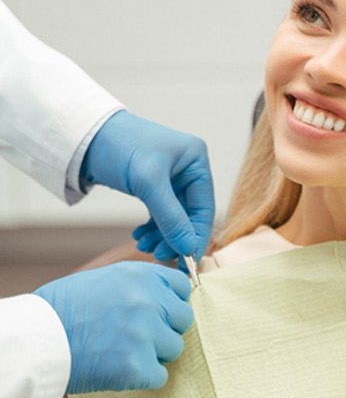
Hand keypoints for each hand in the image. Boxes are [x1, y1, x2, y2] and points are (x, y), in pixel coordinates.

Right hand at [34, 262, 192, 393]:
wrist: (38, 337)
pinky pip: (159, 375)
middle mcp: (150, 300)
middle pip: (184, 318)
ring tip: (127, 351)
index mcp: (143, 275)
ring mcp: (146, 333)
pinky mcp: (137, 365)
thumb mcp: (110, 278)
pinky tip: (122, 369)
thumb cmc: (67, 306)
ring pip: (174, 347)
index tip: (161, 311)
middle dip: (167, 328)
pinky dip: (144, 377)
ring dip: (155, 353)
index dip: (172, 301)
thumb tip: (166, 295)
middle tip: (142, 335)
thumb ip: (142, 284)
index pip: (182, 286)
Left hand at [80, 111, 214, 261]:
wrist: (88, 135)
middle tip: (160, 255)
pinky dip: (153, 228)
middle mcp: (188, 169)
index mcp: (196, 161)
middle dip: (176, 237)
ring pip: (175, 217)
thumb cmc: (121, 146)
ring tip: (144, 246)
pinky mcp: (155, 185)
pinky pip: (162, 213)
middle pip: (190, 214)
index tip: (187, 262)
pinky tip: (140, 236)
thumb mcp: (148, 182)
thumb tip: (188, 248)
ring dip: (162, 235)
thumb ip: (170, 217)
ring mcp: (172, 178)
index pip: (204, 207)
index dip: (196, 235)